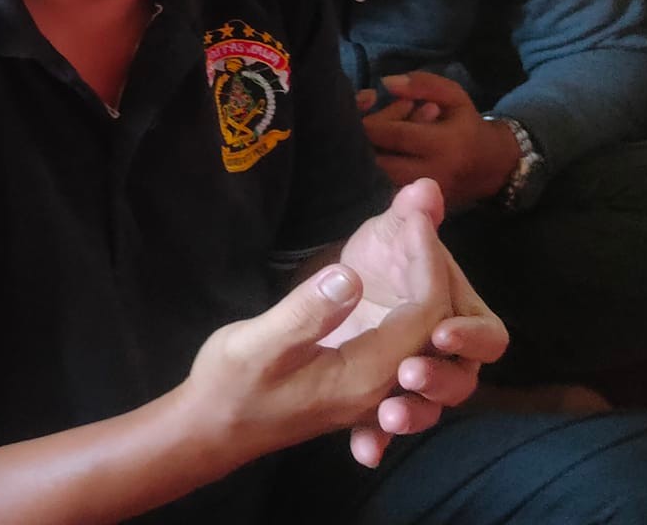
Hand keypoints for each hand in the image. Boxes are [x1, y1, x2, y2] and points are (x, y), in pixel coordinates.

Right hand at [179, 181, 458, 470]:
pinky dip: (404, 305)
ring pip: (421, 333)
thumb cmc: (229, 386)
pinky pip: (400, 343)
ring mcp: (372, 389)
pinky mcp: (359, 384)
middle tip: (416, 217)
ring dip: (422, 284)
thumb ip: (307, 313)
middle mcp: (380, 385)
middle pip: (433, 322)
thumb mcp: (257, 345)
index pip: (425, 313)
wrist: (213, 430)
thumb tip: (351, 276)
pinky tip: (392, 275)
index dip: (426, 262)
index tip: (415, 216)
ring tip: (409, 238)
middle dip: (431, 266)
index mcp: (366, 374)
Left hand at [327, 179, 507, 465]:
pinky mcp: (380, 401)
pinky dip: (375, 442)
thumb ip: (411, 217)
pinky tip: (362, 452)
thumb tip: (425, 188)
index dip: (470, 335)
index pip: (487, 336)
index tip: (441, 331)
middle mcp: (447, 356)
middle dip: (440, 380)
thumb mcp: (389, 231)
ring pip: (428, 409)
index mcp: (461, 317)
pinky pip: (383, 431)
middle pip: (462, 380)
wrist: (341, 287)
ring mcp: (416, 382)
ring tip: (387, 417)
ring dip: (412, 415)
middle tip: (410, 373)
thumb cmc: (379, 256)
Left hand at [357, 72, 516, 208]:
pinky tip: (379, 151)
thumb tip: (386, 83)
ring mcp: (422, 195)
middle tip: (362, 122)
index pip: (396, 135)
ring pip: (379, 178)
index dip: (372, 121)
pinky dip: (374, 170)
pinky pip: (385, 189)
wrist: (492, 168)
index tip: (360, 106)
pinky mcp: (416, 206)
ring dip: (367, 156)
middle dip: (364, 141)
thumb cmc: (468, 126)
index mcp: (445, 144)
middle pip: (381, 161)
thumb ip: (423, 85)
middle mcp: (433, 173)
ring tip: (374, 136)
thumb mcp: (454, 97)